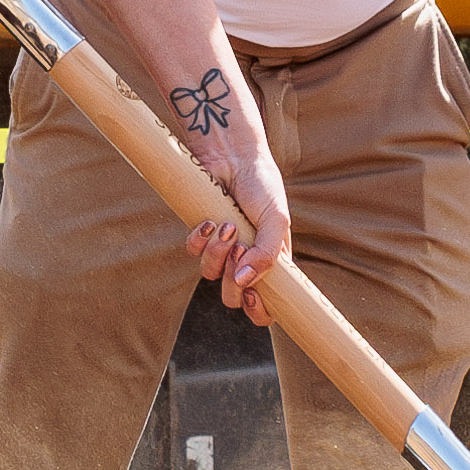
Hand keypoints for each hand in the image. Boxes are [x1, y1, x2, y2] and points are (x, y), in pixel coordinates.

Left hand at [163, 68, 294, 317]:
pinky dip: (199, 238)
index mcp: (270, 263)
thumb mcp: (278, 220)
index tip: (253, 297)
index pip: (267, 305)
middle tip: (240, 250)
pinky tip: (210, 220)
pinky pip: (192, 252)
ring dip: (218, 252)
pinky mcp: (200, 234)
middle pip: (233, 296)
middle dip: (233, 279)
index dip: (259, 311)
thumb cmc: (262, 186)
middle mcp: (245, 261)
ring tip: (227, 226)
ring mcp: (221, 249)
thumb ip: (268, 255)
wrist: (235, 157)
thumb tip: (245, 282)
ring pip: (210, 275)